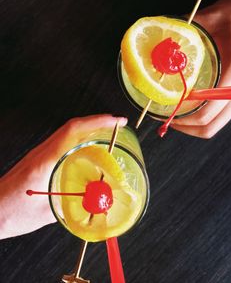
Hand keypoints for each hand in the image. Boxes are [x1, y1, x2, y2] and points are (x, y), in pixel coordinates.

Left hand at [0, 115, 126, 238]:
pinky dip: (79, 137)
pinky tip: (88, 146)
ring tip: (107, 132)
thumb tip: (95, 202)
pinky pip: (62, 140)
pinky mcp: (38, 157)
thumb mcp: (46, 213)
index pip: (73, 131)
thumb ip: (73, 205)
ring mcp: (39, 153)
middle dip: (97, 121)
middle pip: (72, 126)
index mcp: (45, 162)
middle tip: (117, 124)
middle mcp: (42, 152)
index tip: (114, 121)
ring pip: (67, 131)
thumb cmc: (9, 212)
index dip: (97, 123)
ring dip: (88, 127)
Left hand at [172, 0, 230, 137]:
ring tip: (176, 114)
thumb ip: (189, 26)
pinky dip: (206, 114)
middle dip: (188, 128)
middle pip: (213, 126)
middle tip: (168, 119)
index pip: (208, 113)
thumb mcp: (215, 15)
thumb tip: (165, 29)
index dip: (185, 120)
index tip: (166, 115)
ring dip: (196, 124)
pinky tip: (192, 102)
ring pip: (219, 121)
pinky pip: (223, 110)